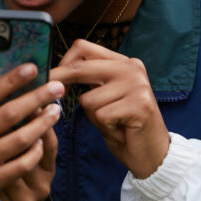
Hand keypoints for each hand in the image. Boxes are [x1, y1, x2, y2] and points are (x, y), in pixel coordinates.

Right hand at [0, 63, 60, 200]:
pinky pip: (20, 165)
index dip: (11, 80)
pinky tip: (42, 142)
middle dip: (36, 98)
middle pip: (9, 114)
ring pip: (19, 139)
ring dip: (42, 124)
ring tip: (55, 112)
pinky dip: (34, 152)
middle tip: (56, 87)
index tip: (32, 68)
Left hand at [52, 39, 169, 178]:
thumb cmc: (123, 125)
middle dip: (59, 81)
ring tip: (113, 122)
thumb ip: (88, 79)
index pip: (83, 48)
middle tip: (47, 92)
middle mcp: (132, 68)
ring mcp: (137, 85)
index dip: (61, 62)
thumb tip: (52, 74)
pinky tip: (120, 130)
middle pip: (80, 68)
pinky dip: (105, 127)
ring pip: (88, 99)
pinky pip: (100, 115)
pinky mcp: (139, 105)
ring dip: (93, 116)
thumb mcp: (104, 95)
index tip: (51, 78)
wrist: (153, 153)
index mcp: (123, 62)